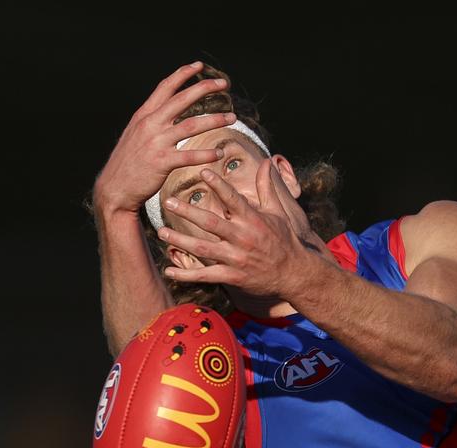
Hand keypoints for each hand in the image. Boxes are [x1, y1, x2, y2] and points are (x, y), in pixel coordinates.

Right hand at [93, 62, 237, 214]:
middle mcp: (150, 124)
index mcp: (144, 115)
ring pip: (191, 125)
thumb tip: (167, 109)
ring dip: (215, 119)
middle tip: (224, 83)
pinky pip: (190, 155)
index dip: (182, 74)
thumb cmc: (129, 162)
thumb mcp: (136, 134)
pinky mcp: (162, 162)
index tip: (199, 66)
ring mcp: (156, 142)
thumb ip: (152, 121)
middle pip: (181, 100)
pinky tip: (220, 152)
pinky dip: (207, 153)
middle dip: (204, 88)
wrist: (114, 188)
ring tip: (233, 117)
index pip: (165, 88)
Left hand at [158, 160, 323, 298]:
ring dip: (180, 240)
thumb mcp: (278, 212)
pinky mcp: (233, 276)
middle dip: (188, 212)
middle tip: (168, 202)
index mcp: (253, 220)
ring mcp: (236, 258)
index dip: (218, 185)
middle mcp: (243, 238)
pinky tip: (169, 271)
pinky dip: (187, 275)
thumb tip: (266, 162)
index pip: (233, 199)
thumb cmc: (285, 240)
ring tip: (161, 232)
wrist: (295, 274)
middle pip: (211, 223)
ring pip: (203, 248)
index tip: (203, 172)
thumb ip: (266, 187)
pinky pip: (206, 275)